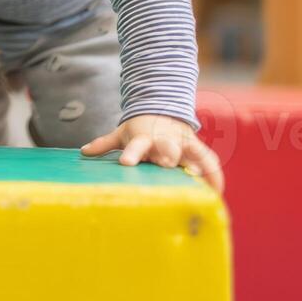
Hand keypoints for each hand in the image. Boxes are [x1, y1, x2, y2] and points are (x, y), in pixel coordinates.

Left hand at [81, 114, 223, 192]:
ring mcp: (183, 143)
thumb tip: (84, 151)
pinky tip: (217, 192)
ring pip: (193, 153)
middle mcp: (165, 139)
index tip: (125, 162)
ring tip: (201, 185)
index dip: (132, 153)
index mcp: (144, 137)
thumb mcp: (121, 133)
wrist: (162, 108)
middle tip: (166, 165)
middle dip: (167, 156)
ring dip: (196, 167)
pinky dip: (214, 175)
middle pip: (167, 148)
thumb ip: (104, 143)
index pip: (137, 144)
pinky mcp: (198, 148)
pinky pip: (209, 161)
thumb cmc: (139, 128)